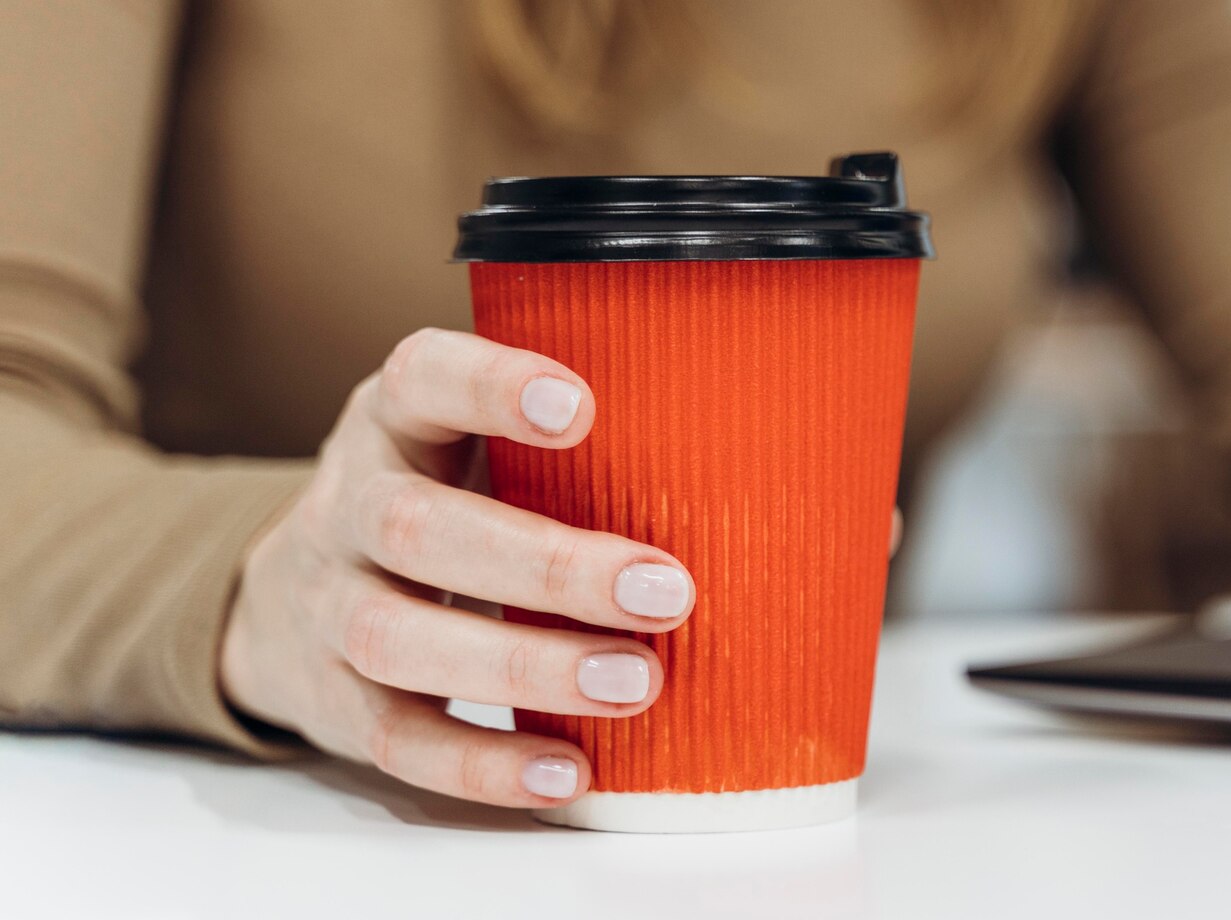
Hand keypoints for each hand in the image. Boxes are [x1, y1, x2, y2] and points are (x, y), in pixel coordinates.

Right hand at [219, 328, 695, 807]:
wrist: (288, 597)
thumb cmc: (433, 501)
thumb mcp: (467, 445)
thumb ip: (557, 447)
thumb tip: (734, 461)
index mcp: (393, 423)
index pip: (422, 379)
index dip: (490, 387)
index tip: (581, 408)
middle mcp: (350, 507)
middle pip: (420, 529)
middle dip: (547, 567)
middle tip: (666, 591)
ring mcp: (329, 605)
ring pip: (398, 638)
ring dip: (524, 666)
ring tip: (636, 684)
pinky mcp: (332, 698)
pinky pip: (395, 737)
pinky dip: (481, 762)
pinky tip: (568, 770)